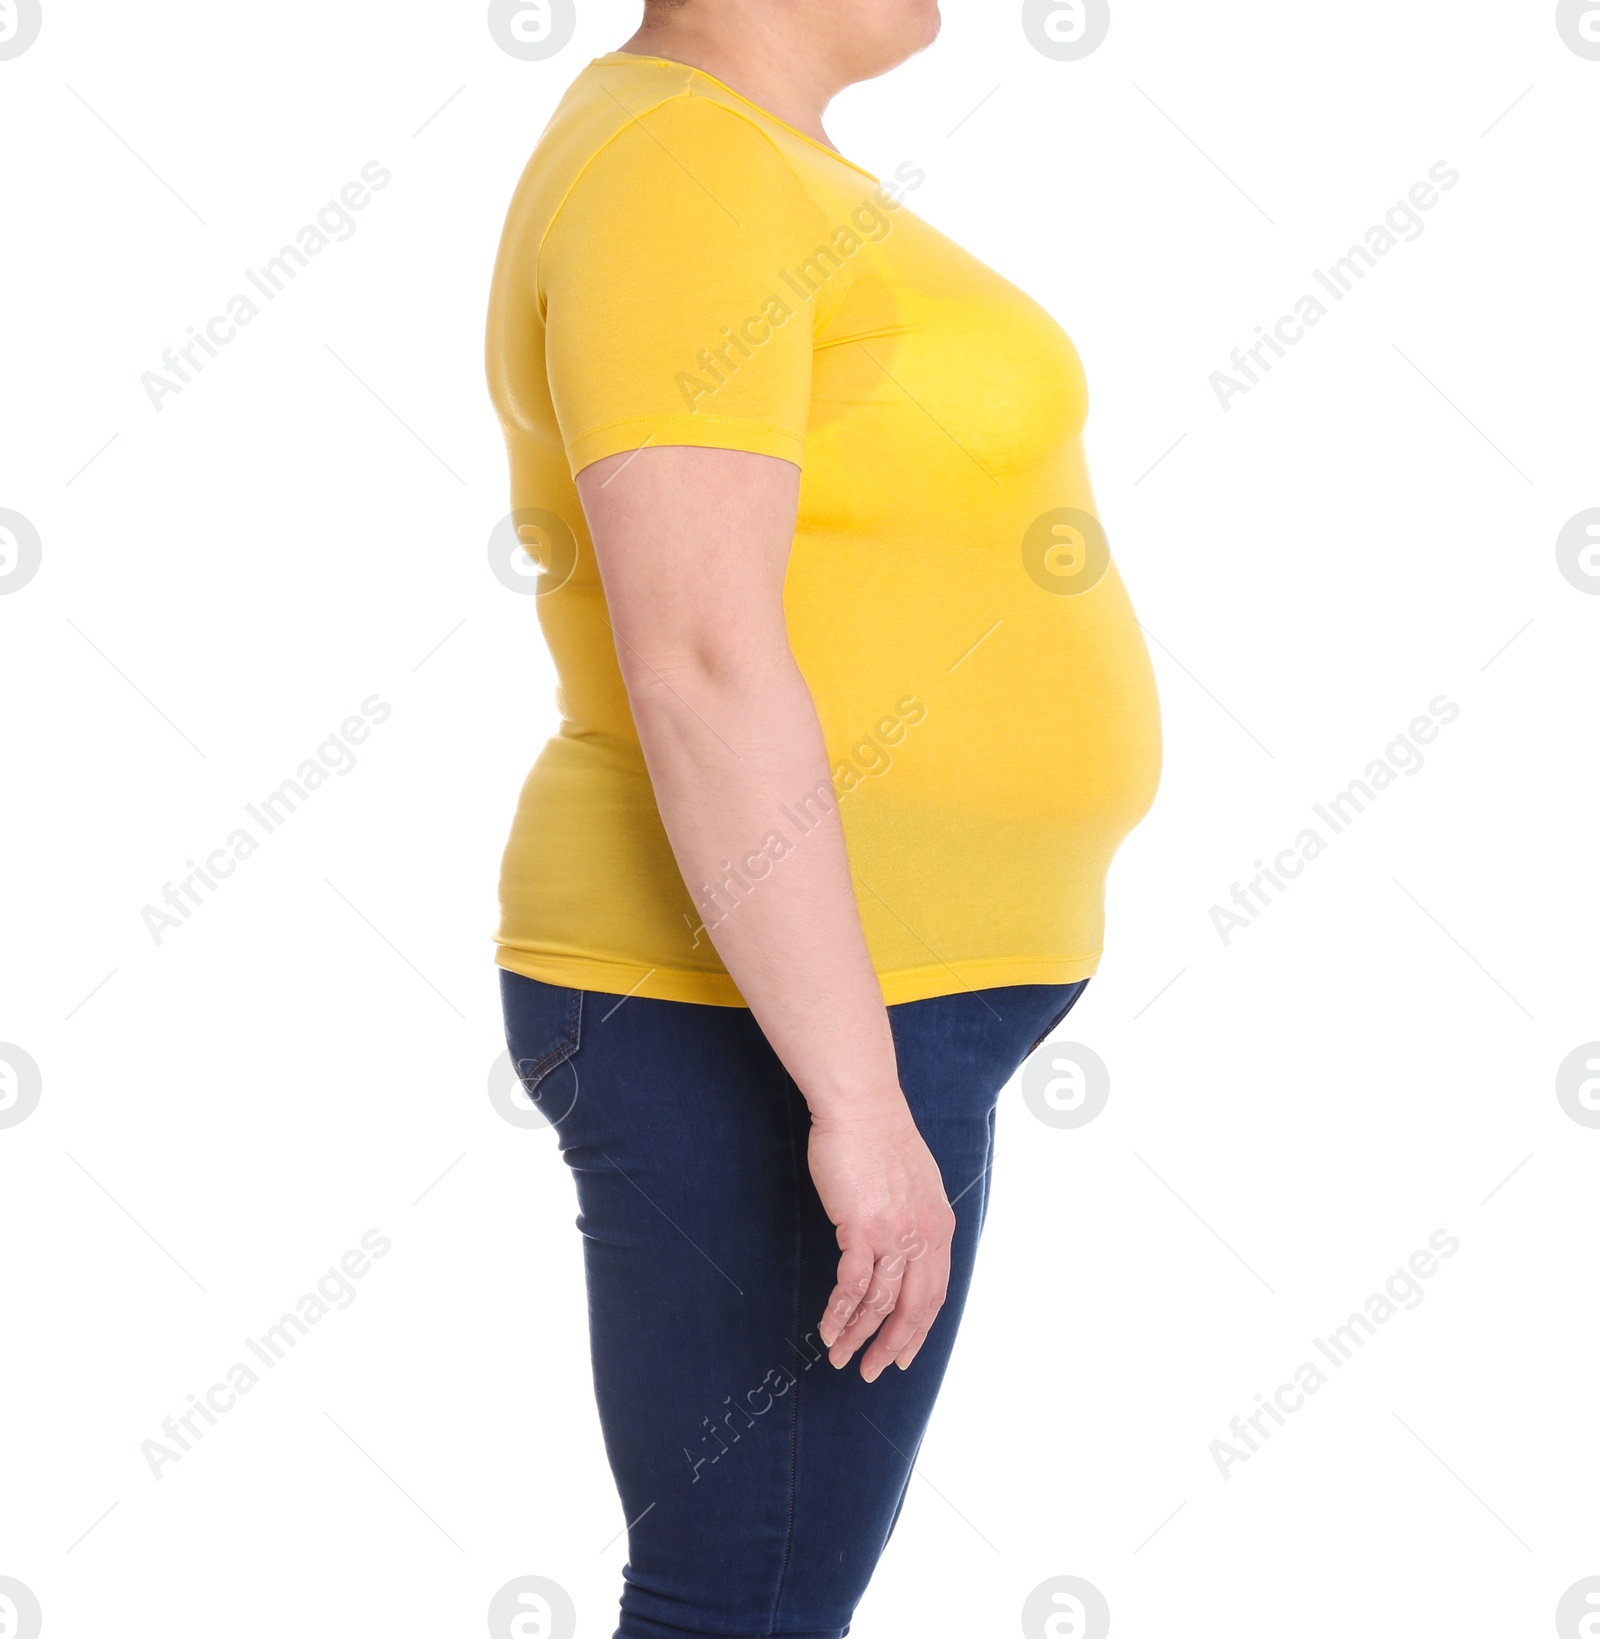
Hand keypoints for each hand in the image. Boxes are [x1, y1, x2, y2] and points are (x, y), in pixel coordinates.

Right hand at [807, 1099, 955, 1381]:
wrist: (861, 1107)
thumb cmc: (879, 1138)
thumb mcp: (915, 1183)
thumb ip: (916, 1218)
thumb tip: (906, 1245)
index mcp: (939, 1226)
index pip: (935, 1294)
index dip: (919, 1330)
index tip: (904, 1355)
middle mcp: (924, 1236)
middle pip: (913, 1309)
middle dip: (892, 1346)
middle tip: (872, 1371)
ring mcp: (895, 1234)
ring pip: (879, 1304)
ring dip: (858, 1336)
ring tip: (839, 1357)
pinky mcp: (862, 1229)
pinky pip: (851, 1286)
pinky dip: (839, 1312)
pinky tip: (827, 1328)